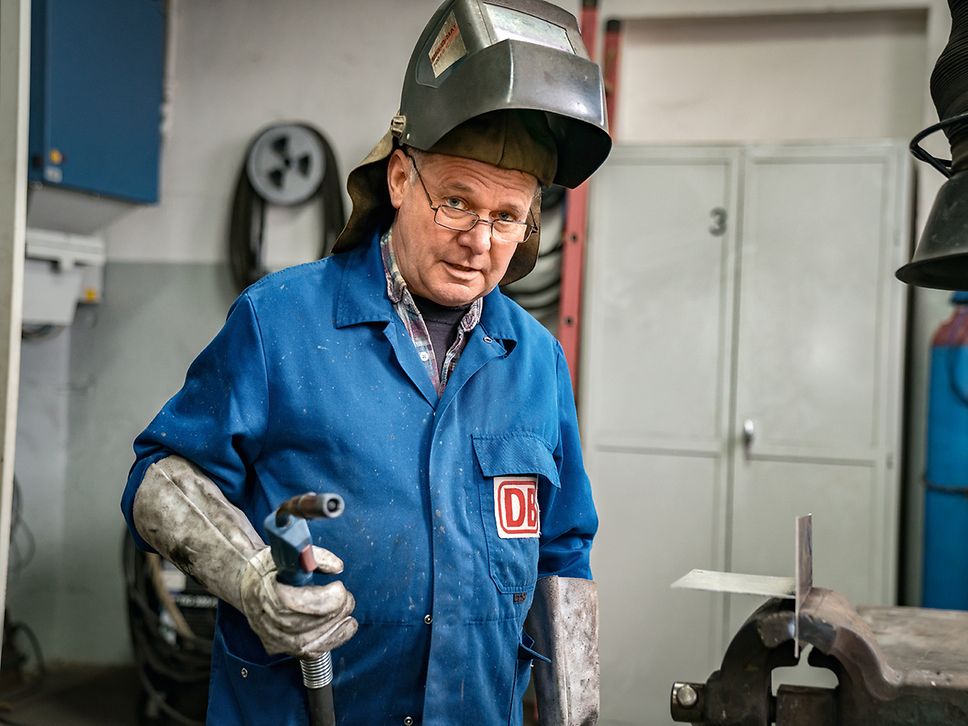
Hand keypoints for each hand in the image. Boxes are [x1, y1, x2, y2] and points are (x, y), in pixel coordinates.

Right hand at [239, 545, 357, 658]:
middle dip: (335, 609)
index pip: (298, 605)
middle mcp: (267, 621)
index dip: (324, 598)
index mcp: (267, 594)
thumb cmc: (267, 569)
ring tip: (347, 609)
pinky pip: (310, 652)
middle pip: (308, 623)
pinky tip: (346, 626)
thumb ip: (314, 556)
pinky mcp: (281, 647)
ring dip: (337, 625)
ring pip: (312, 641)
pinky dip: (333, 639)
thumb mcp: (286, 553)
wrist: (247, 586)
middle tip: (346, 596)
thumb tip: (336, 566)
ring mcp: (274, 638)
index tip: (338, 586)